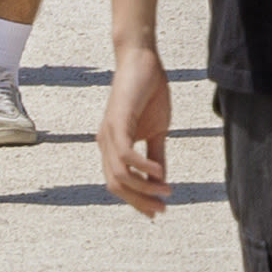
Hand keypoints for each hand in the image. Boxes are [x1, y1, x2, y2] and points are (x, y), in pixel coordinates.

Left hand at [99, 41, 174, 216]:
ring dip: (143, 188)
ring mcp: (109, 134)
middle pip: (115, 185)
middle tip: (162, 208)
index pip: (119, 183)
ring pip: (119, 174)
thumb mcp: (156, 129)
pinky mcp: (118, 122)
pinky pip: (126, 154)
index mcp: (112, 147)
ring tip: (166, 191)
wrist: (142, 60)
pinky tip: (161, 173)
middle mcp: (105, 144)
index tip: (158, 210)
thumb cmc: (149, 92)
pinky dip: (143, 167)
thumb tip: (161, 180)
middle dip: (139, 200)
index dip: (137, 200)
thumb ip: (156, 154)